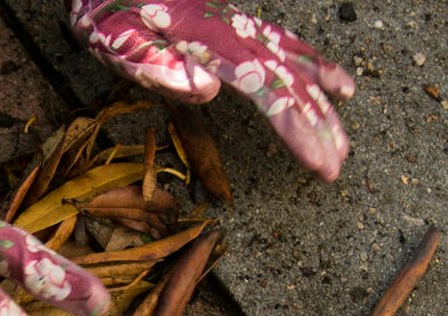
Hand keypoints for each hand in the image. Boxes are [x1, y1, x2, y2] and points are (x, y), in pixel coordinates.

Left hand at [69, 0, 355, 179]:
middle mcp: (230, 28)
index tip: (317, 161)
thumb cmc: (104, 4)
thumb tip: (206, 89)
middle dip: (316, 124)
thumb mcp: (113, 36)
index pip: (263, 87)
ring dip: (320, 103)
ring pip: (292, 62)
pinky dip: (313, 64)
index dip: (293, 125)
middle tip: (335, 168)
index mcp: (205, 37)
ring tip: (343, 143)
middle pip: (286, 78)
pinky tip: (333, 83)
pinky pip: (284, 43)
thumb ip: (154, 62)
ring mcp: (234, 24)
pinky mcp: (232, 23)